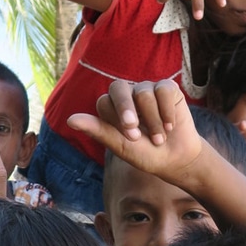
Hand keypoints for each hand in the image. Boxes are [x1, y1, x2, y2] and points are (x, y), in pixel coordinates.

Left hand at [68, 80, 202, 178]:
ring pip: (144, 93)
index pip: (104, 102)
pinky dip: (167, 111)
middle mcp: (128, 95)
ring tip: (160, 138)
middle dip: (126, 109)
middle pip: (118, 87)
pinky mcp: (167, 89)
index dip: (116, 119)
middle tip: (137, 133)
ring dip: (153, 121)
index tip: (132, 138)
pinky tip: (171, 126)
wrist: (175, 159)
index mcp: (111, 108)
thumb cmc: (146, 153)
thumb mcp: (121, 146)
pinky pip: (164, 90)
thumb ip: (99, 131)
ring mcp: (147, 90)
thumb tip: (70, 120)